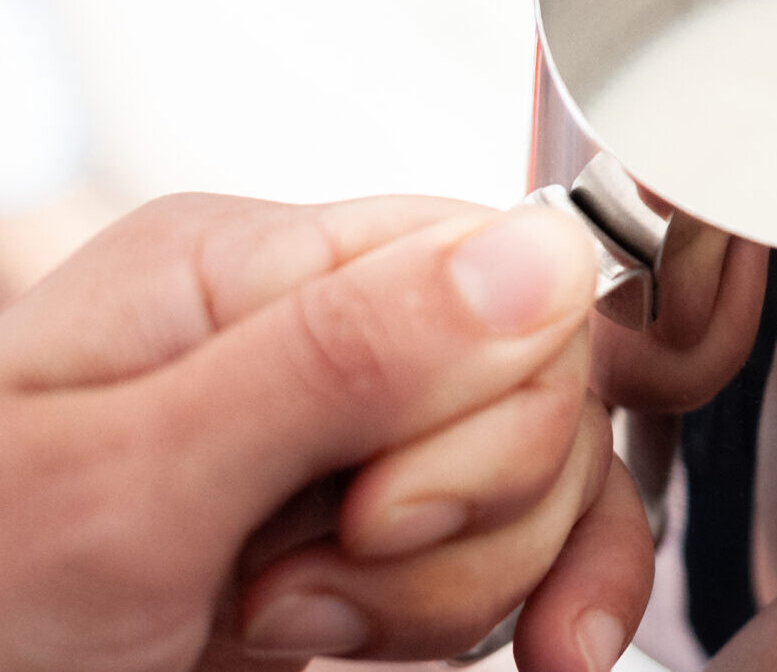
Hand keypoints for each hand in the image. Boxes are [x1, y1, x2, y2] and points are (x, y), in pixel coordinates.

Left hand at [0, 193, 653, 671]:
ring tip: (290, 640)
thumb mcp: (124, 492)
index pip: (500, 266)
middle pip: (537, 378)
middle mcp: (316, 342)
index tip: (374, 511)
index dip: (483, 398)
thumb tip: (544, 252)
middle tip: (302, 590)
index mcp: (255, 268)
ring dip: (456, 594)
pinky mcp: (370, 553)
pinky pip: (523, 554)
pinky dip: (536, 606)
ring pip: (540, 479)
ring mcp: (347, 451)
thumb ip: (338, 358)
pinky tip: (541, 654)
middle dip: (465, 510)